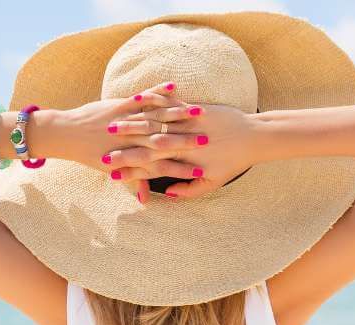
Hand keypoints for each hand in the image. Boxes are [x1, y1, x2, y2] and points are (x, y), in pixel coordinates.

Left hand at [32, 81, 204, 203]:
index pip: (160, 165)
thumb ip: (134, 182)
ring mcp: (125, 121)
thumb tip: (146, 200)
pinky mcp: (119, 105)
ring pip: (156, 118)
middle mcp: (130, 140)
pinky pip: (142, 98)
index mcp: (130, 158)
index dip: (181, 168)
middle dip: (187, 141)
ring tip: (199, 112)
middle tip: (207, 141)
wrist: (65, 134)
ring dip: (178, 114)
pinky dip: (157, 92)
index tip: (200, 170)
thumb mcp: (113, 171)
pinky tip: (173, 87)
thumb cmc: (91, 154)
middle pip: (163, 141)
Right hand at [106, 95, 257, 201]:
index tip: (110, 171)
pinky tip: (137, 100)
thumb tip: (167, 194)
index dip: (130, 169)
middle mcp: (185, 143)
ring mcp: (189, 124)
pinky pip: (171, 104)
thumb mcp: (213, 182)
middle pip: (147, 146)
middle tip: (100, 148)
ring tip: (112, 123)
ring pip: (155, 123)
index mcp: (186, 162)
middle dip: (122, 147)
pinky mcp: (195, 109)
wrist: (255, 137)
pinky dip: (154, 102)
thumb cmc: (234, 162)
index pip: (151, 167)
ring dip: (131, 124)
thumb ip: (189, 190)